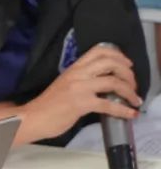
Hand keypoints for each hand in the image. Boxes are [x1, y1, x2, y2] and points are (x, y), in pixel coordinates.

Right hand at [22, 44, 141, 141]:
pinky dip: (123, 110)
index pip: (98, 51)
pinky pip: (109, 104)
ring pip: (113, 81)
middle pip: (110, 62)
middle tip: (133, 84)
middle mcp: (77, 74)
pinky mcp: (81, 103)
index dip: (118, 55)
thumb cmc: (47, 104)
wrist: (33, 117)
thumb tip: (103, 84)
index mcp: (73, 68)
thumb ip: (82, 80)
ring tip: (134, 99)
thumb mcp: (65, 85)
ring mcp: (79, 88)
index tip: (127, 65)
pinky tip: (129, 113)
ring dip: (129, 91)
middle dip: (128, 73)